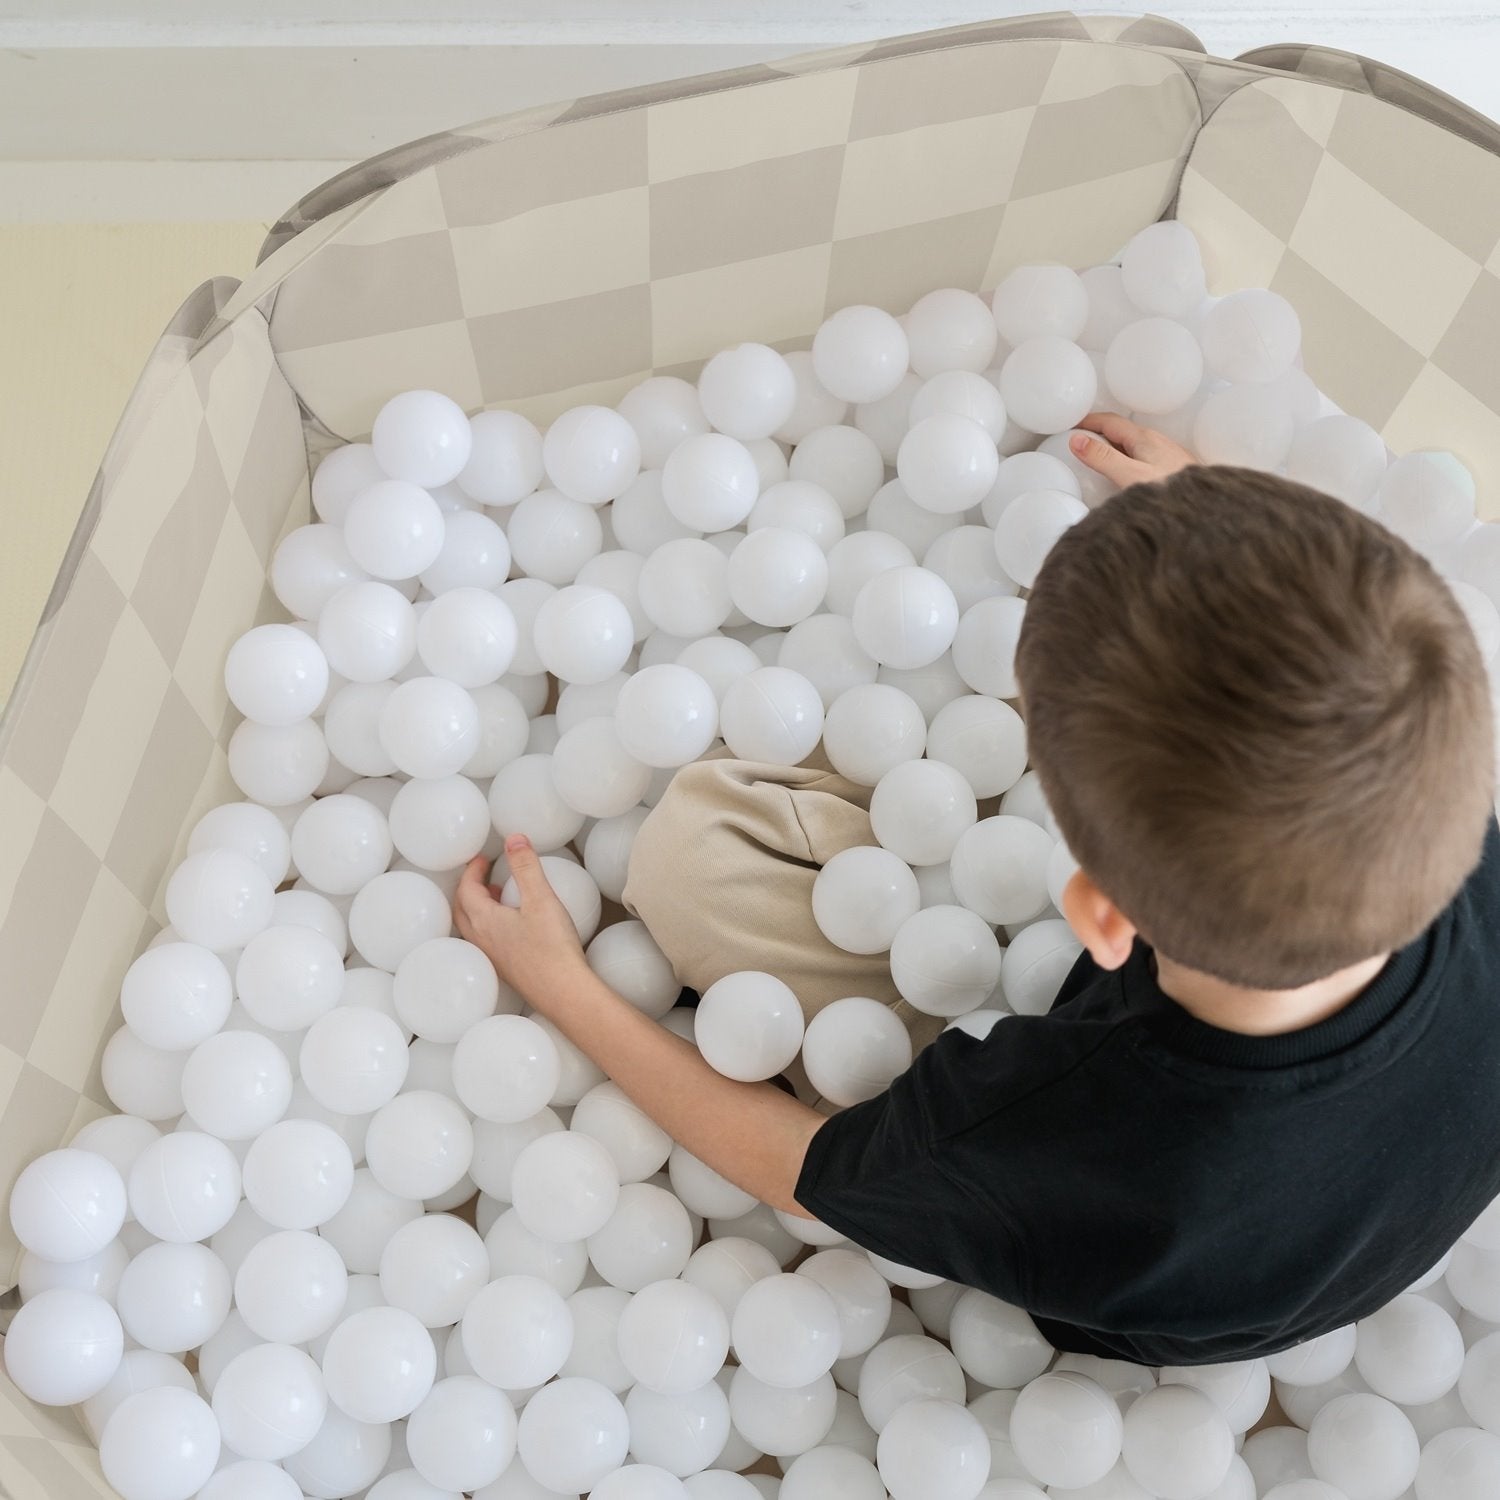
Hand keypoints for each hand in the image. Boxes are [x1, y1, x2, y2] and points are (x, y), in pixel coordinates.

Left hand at [453, 836, 587, 1010]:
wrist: (564, 993)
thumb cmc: (551, 947)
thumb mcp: (541, 899)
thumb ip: (526, 867)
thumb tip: (513, 838)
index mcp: (483, 920)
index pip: (466, 889)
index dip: (472, 869)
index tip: (482, 857)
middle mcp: (481, 940)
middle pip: (462, 909)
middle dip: (469, 887)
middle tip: (483, 873)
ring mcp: (492, 958)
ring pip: (473, 926)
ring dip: (478, 907)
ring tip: (497, 895)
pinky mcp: (505, 970)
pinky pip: (486, 940)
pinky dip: (490, 924)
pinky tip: (513, 925)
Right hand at [1068, 411, 1197, 488]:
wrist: (1206, 512)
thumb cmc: (1170, 495)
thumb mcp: (1129, 476)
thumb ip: (1102, 458)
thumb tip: (1077, 440)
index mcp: (1144, 439)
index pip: (1110, 421)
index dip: (1088, 421)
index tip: (1071, 425)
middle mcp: (1157, 442)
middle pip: (1122, 432)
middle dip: (1099, 433)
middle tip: (1079, 442)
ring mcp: (1166, 455)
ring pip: (1133, 445)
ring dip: (1113, 448)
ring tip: (1097, 460)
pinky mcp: (1172, 470)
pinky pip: (1143, 458)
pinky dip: (1126, 460)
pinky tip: (1125, 475)